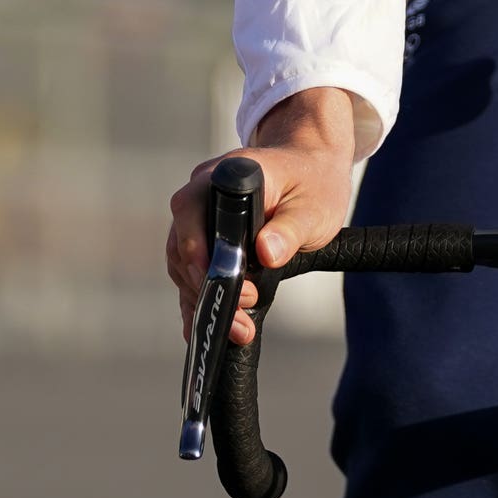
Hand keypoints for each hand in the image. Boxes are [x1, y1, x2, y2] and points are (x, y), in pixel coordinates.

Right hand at [167, 86, 363, 347]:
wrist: (311, 168)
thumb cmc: (313, 183)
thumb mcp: (314, 207)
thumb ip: (290, 228)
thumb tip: (266, 253)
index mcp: (227, 175)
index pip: (191, 209)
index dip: (200, 249)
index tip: (226, 282)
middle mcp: (203, 193)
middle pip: (183, 244)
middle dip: (207, 285)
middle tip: (242, 314)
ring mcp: (200, 217)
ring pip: (184, 264)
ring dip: (205, 298)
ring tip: (238, 328)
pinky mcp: (207, 240)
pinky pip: (193, 272)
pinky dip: (199, 299)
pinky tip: (207, 328)